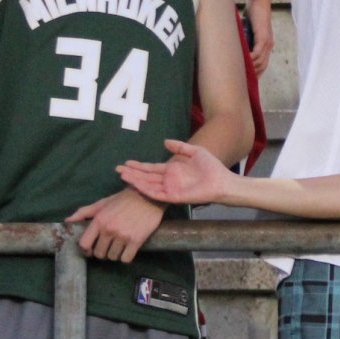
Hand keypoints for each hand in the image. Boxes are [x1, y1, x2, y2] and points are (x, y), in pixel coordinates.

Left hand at [68, 187, 164, 261]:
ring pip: (113, 257)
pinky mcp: (136, 241)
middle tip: (109, 246)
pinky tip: (128, 249)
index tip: (91, 250)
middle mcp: (109, 230)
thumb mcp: (102, 203)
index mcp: (99, 221)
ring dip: (115, 254)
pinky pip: (126, 259)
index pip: (84, 244)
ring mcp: (123, 236)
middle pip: (99, 253)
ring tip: (120, 246)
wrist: (149, 196)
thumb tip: (67, 221)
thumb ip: (84, 212)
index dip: (86, 250)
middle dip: (103, 252)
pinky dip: (126, 256)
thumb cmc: (124, 200)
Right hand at [117, 139, 233, 205]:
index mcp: (172, 171)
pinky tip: (136, 184)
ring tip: (123, 174)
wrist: (222, 180)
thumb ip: (180, 147)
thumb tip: (165, 141)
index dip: (139, 166)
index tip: (126, 162)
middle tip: (117, 169)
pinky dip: (146, 189)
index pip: (151, 168)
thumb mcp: (195, 152)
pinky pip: (156, 194)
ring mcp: (170, 189)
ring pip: (148, 185)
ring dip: (135, 180)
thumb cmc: (211, 167)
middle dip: (132, 173)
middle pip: (146, 177)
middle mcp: (168, 181)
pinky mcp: (173, 197)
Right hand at [245, 0, 273, 75]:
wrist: (259, 3)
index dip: (256, 74)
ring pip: (259, 62)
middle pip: (262, 67)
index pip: (263, 65)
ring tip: (239, 75)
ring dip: (250, 69)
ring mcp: (267, 43)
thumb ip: (243, 38)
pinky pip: (257, 54)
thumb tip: (232, 46)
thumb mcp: (247, 30)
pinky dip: (250, 60)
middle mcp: (269, 46)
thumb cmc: (253, 14)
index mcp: (266, 46)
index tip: (247, 81)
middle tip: (242, 82)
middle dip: (253, 75)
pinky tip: (242, 63)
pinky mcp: (263, 38)